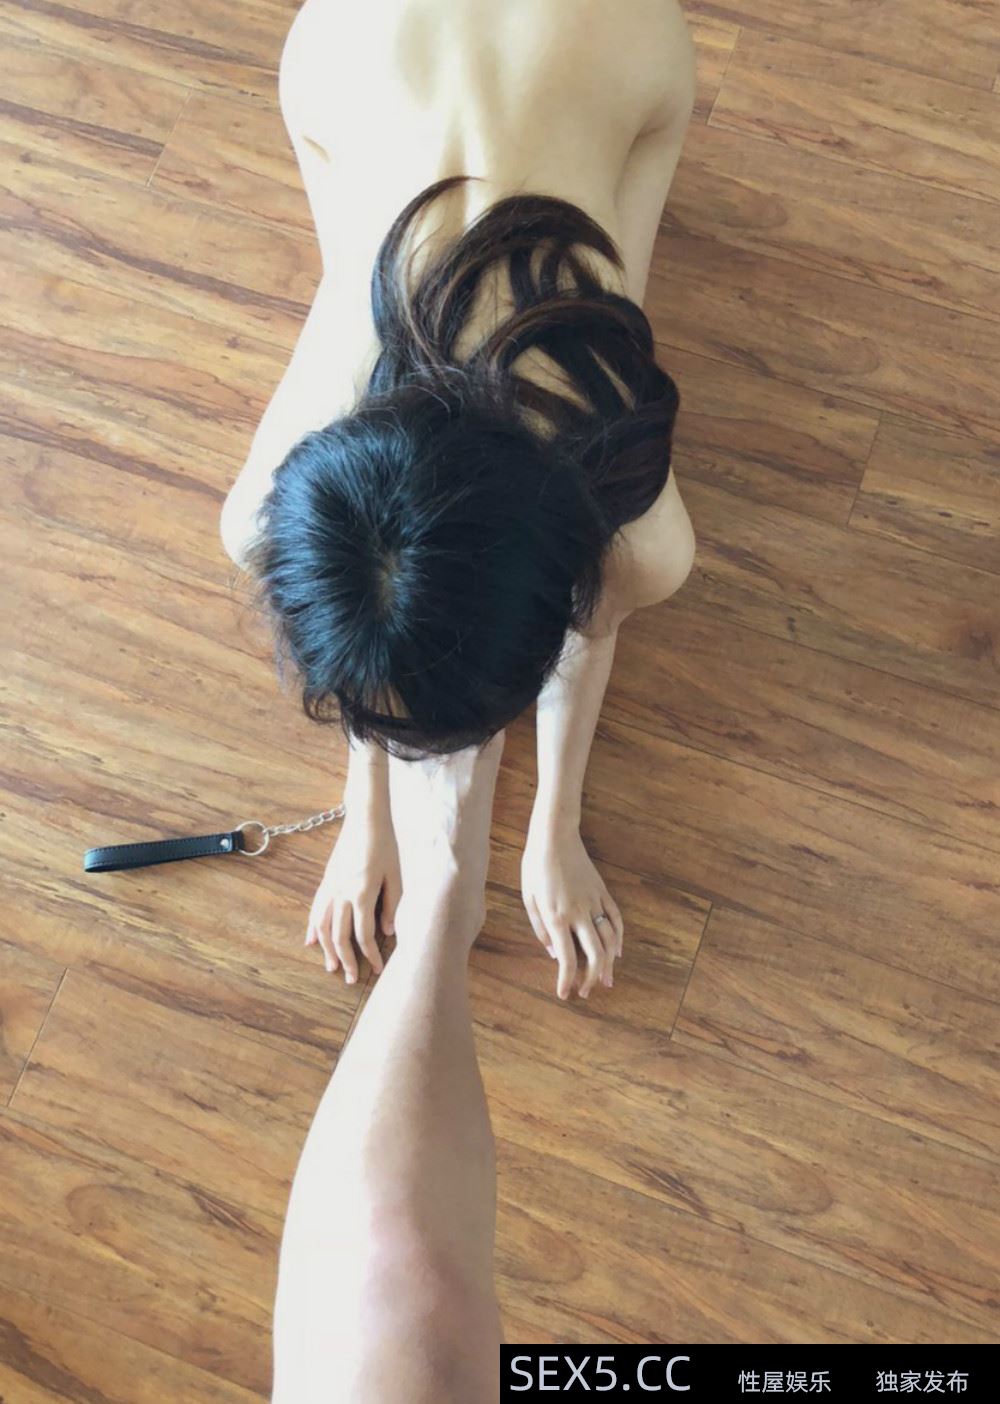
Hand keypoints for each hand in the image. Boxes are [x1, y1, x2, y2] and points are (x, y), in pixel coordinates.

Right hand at [305, 804, 401, 982]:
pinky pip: (316, 909)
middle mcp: (342, 893)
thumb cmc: (386, 845)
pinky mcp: (326, 881)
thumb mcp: (396, 875)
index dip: (370, 955)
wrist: (365, 819)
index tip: (378, 968)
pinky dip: (313, 927)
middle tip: (351, 979)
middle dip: (346, 960)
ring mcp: (331, 887)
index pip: (364, 935)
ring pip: (323, 926)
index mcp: (362, 893)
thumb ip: (392, 905)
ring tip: (331, 967)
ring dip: (326, 949)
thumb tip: (388, 932)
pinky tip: (311, 941)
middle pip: (340, 936)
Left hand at [521, 822, 623, 999]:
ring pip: (610, 940)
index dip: (567, 981)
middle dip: (591, 978)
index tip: (564, 994)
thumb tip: (554, 954)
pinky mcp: (602, 892)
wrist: (554, 837)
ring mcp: (594, 902)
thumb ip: (541, 930)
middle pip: (594, 955)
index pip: (568, 959)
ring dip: (609, 964)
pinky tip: (618, 952)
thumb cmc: (535, 868)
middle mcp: (579, 913)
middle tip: (585, 992)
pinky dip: (619, 938)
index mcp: (557, 917)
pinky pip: (616, 919)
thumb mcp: (529, 900)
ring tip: (606, 981)